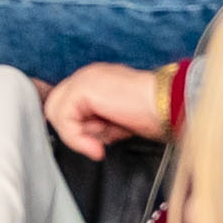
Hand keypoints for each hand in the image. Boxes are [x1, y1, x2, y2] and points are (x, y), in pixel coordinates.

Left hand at [42, 58, 175, 159]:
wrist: (167, 105)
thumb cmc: (151, 114)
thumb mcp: (115, 122)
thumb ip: (95, 124)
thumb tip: (81, 138)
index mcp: (94, 81)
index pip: (66, 107)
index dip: (76, 129)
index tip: (95, 146)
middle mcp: (86, 76)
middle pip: (55, 108)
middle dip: (74, 131)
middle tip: (98, 144)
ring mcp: (83, 79)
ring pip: (56, 113)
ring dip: (77, 135)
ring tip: (103, 140)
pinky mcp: (82, 88)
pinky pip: (64, 119)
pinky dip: (77, 138)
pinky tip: (97, 146)